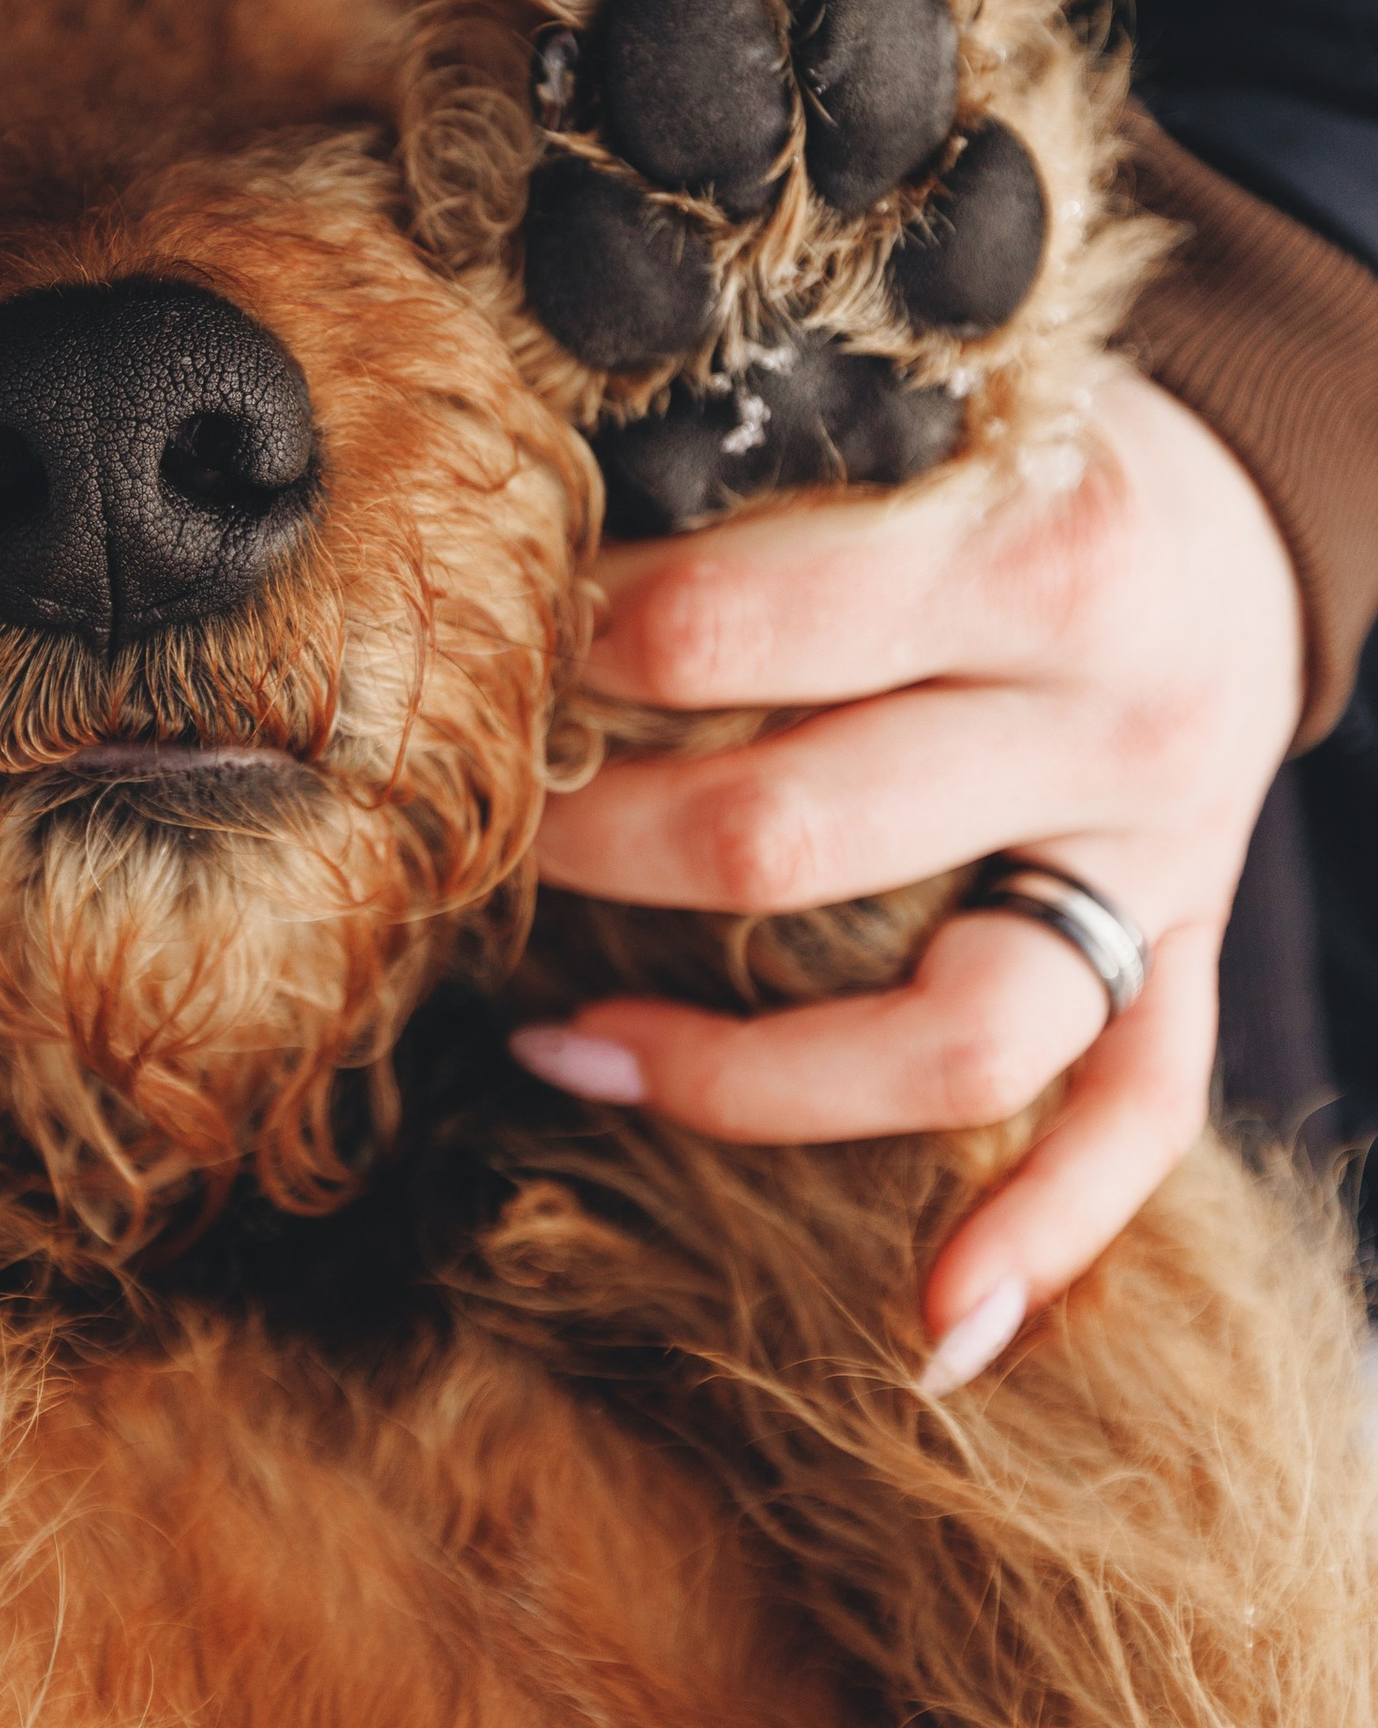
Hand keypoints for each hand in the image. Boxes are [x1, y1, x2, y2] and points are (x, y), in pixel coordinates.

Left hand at [516, 364, 1303, 1381]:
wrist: (1248, 501)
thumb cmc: (1020, 439)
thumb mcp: (910, 396)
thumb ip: (751, 468)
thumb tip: (507, 523)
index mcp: (1033, 551)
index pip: (733, 634)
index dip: (574, 658)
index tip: (479, 653)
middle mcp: (1107, 725)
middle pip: (792, 841)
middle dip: (595, 848)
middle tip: (478, 831)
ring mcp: (1155, 872)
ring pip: (950, 1034)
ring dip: (736, 1070)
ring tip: (566, 1051)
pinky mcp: (1191, 963)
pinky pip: (1135, 1127)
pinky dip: (1045, 1237)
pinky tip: (932, 1330)